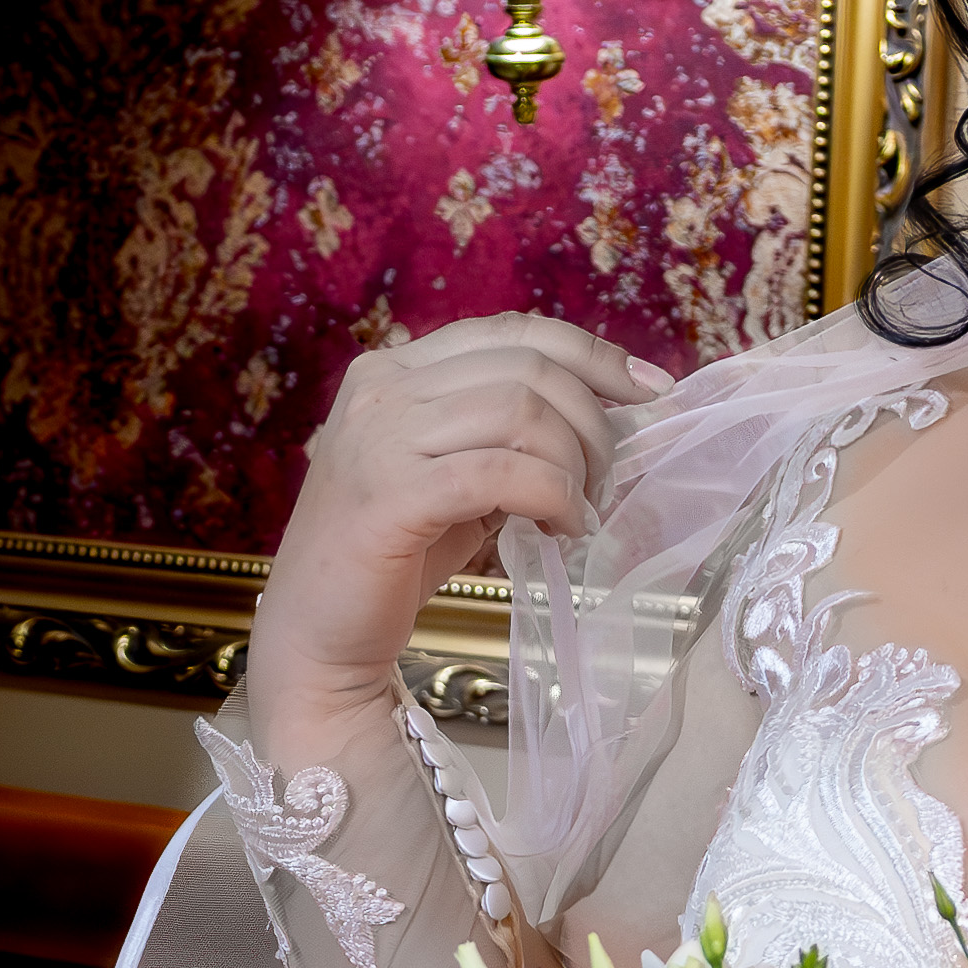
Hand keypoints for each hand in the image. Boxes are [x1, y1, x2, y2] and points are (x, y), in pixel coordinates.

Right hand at [247, 310, 668, 756]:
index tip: (650, 389)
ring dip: (573, 466)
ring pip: (522, 413)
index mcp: (394, 368)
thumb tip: (607, 414)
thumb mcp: (453, 472)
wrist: (317, 635)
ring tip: (577, 514)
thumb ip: (504, 433)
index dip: (593, 354)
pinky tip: (561, 531)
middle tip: (602, 483)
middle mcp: (381, 388)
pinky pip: (503, 474)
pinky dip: (552, 498)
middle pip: (529, 369)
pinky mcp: (390, 495)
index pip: (513, 332)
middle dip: (591, 424)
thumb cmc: (392, 556)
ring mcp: (379, 437)